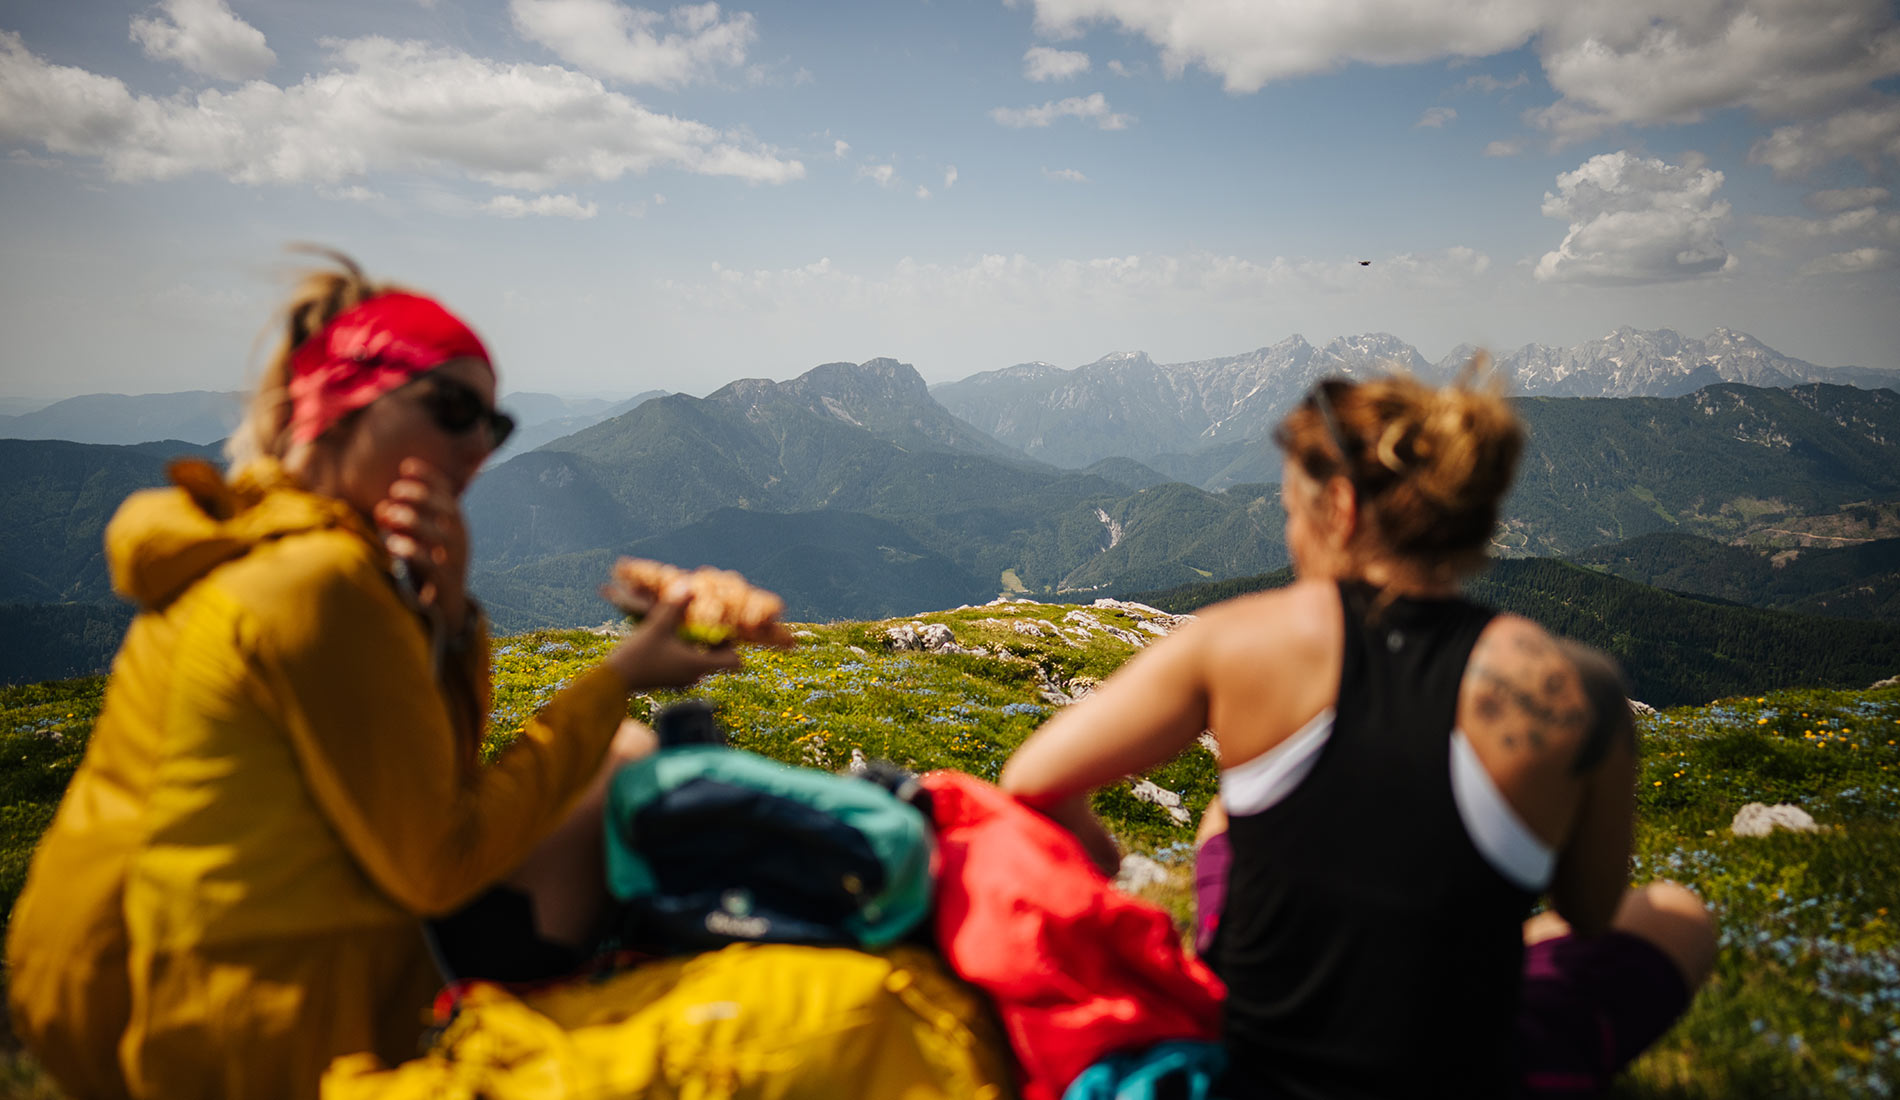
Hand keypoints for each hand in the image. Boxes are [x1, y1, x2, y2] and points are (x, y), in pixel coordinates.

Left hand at [374, 458, 470, 632]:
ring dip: (415, 521)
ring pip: (443, 536)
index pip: (447, 494)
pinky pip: (433, 565)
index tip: (406, 465)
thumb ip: (400, 523)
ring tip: (390, 514)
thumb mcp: (414, 540)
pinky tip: (392, 543)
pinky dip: (412, 551)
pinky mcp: (446, 583)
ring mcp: (455, 562)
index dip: (429, 478)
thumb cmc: (425, 567)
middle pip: (449, 511)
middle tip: (395, 490)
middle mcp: (459, 540)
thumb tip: (380, 508)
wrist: (442, 608)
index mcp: (454, 525)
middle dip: (423, 496)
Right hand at [604, 585, 744, 690]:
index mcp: (698, 664)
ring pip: (703, 660)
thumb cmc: (638, 655)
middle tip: (708, 620)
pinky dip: (688, 650)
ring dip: (701, 644)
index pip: (734, 661)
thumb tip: (688, 584)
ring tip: (690, 625)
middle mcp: (695, 675)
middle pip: (720, 659)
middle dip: (716, 640)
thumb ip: (674, 606)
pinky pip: (689, 663)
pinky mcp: (671, 678)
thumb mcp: (657, 626)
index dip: (734, 644)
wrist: (614, 680)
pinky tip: (673, 636)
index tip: (724, 627)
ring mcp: (683, 679)